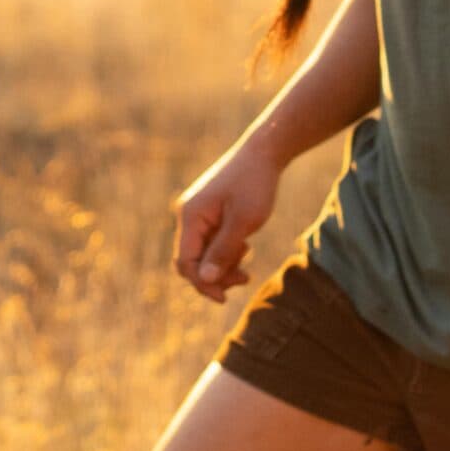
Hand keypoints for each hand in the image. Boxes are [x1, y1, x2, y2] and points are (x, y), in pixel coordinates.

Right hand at [172, 136, 282, 302]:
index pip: (185, 262)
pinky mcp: (209, 212)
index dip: (202, 283)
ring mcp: (198, 213)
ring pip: (203, 252)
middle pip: (192, 260)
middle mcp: (188, 215)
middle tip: (245, 277)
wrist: (264, 152)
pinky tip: (244, 244)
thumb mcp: (243, 222)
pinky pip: (210, 241)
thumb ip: (223, 251)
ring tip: (247, 257)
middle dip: (214, 275)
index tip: (225, 298)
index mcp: (191, 217)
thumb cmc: (255, 184)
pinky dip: (225, 250)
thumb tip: (205, 280)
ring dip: (223, 263)